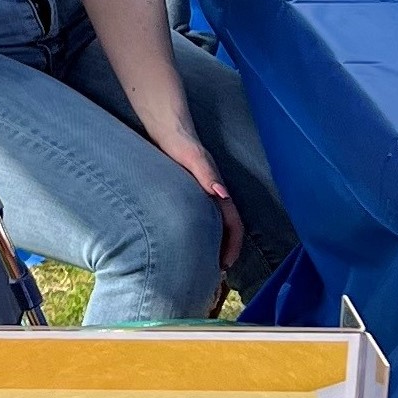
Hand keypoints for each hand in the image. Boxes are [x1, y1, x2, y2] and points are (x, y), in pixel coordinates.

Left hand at [152, 132, 245, 270]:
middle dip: (223, 249)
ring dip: (211, 242)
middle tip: (212, 272)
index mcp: (216, 189)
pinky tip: (183, 240)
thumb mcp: (193, 158)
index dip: (233, 244)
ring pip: (212, 222)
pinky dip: (197, 231)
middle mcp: (212, 192)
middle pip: (225, 227)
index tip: (225, 264)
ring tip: (200, 262)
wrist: (165, 125)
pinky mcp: (187, 190)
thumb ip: (207, 174)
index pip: (233, 222)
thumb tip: (222, 194)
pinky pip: (198, 216)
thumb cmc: (179, 141)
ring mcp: (200, 191)